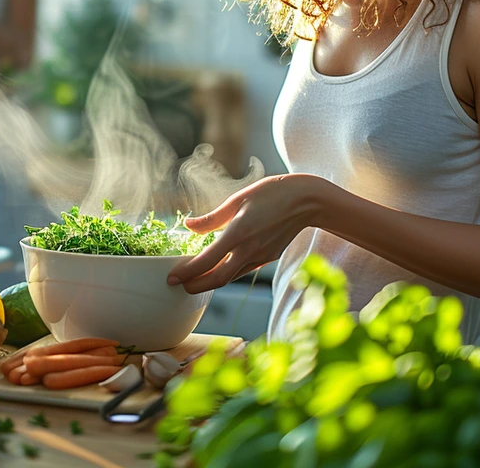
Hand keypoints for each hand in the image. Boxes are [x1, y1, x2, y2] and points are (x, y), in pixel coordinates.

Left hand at [166, 173, 329, 293]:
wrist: (308, 201)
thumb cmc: (273, 193)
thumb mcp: (238, 199)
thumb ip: (212, 218)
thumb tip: (188, 225)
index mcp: (239, 232)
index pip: (207, 261)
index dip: (186, 272)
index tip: (171, 277)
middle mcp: (249, 249)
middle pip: (217, 279)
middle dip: (196, 286)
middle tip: (178, 286)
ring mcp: (260, 256)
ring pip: (230, 277)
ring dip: (210, 282)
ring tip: (193, 281)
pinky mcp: (268, 257)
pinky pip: (242, 271)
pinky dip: (227, 274)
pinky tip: (217, 270)